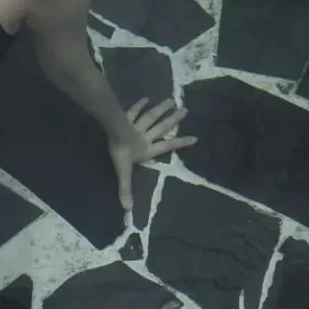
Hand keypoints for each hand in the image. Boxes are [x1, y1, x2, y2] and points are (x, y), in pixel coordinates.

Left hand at [109, 97, 196, 213]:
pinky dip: (139, 105)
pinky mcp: (126, 118)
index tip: (195, 138)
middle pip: (162, 127)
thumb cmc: (121, 153)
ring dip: (161, 109)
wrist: (113, 134)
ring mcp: (137, 126)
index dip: (180, 143)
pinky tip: (146, 99)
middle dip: (173, 120)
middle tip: (185, 110)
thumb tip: (128, 209)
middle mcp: (146, 136)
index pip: (167, 146)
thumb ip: (126, 189)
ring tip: (171, 100)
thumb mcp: (123, 173)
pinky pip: (134, 111)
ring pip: (151, 117)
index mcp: (148, 149)